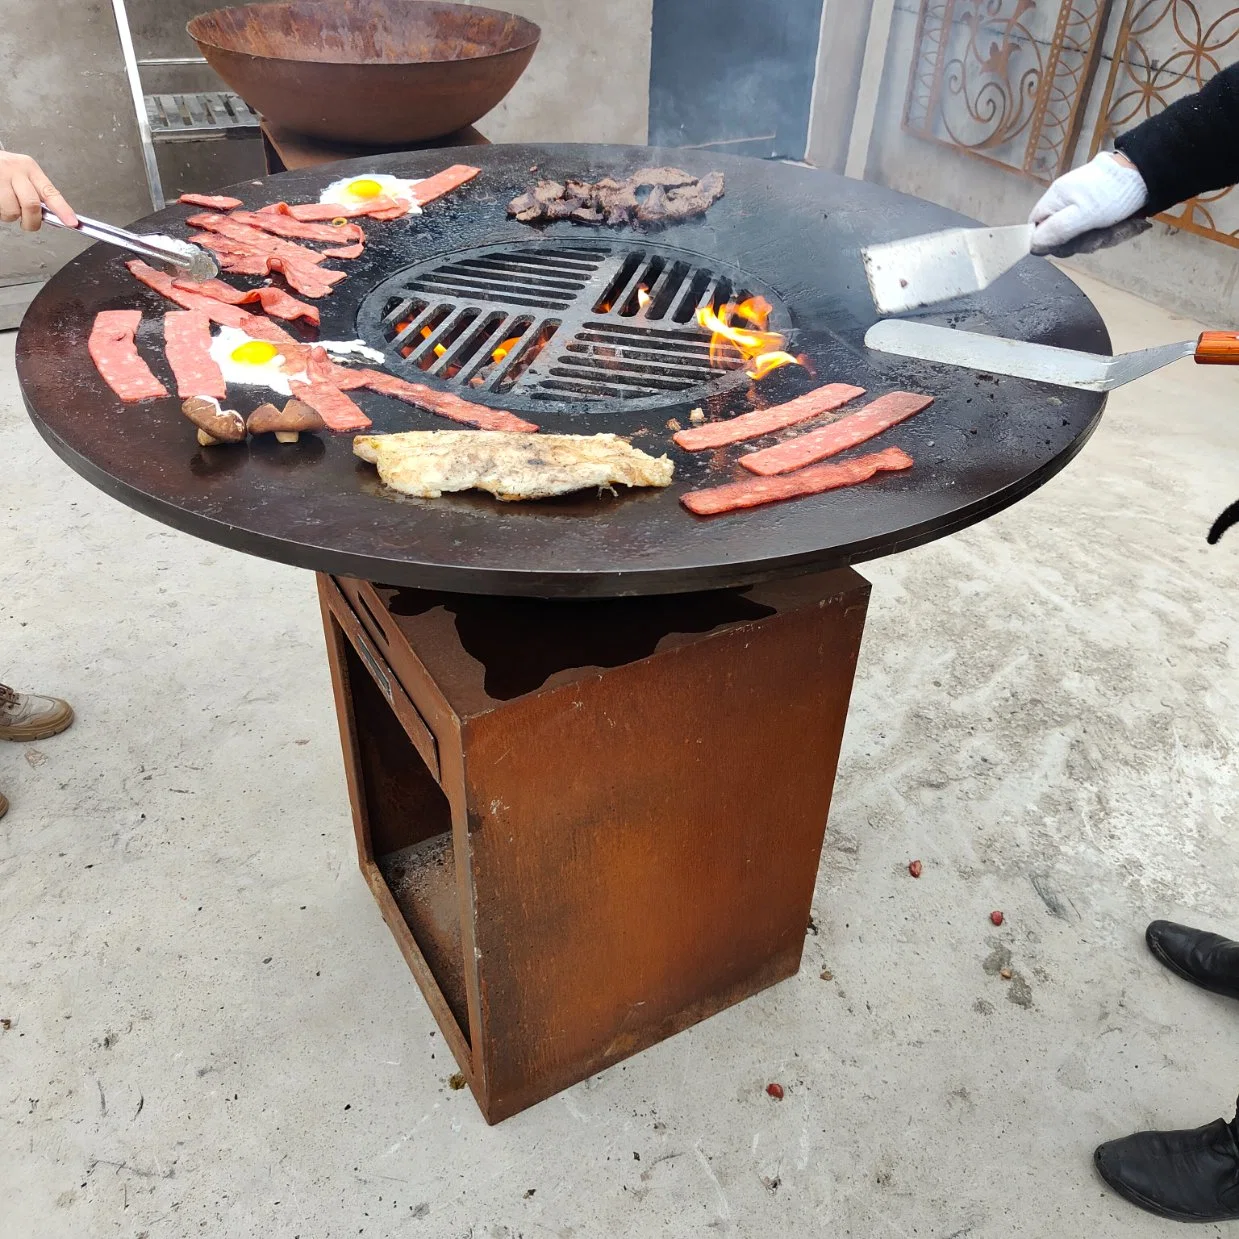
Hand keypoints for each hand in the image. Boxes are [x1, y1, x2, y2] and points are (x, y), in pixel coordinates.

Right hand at [0, 152, 77, 230]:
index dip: (63, 210)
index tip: (72, 223)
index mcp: (29, 168)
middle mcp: (15, 170)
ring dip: (10, 216)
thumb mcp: (23, 174)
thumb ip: (37, 194)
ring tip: (6, 206)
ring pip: (12, 211)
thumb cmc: (3, 170)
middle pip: (31, 205)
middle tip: (28, 224)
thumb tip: (53, 218)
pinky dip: (0, 212)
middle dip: (32, 221)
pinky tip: (0, 202)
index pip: (50, 192)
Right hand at [1029, 152, 1147, 251]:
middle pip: (1060, 237)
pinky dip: (1112, 232)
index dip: (1047, 241)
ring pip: (1082, 237)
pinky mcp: (1098, 211)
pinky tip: (1125, 225)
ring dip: (1102, 238)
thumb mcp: (1081, 216)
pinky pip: (1098, 231)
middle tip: (1099, 236)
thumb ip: (1055, 231)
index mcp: (1055, 200)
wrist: (1147, 174)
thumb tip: (1032, 245)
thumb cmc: (1112, 193)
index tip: (1066, 244)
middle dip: (1083, 242)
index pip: (1035, 228)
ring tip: (1118, 227)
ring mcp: (1082, 208)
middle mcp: (1065, 204)